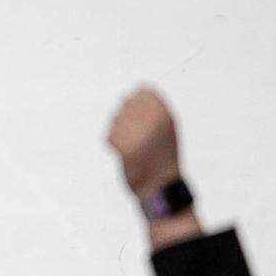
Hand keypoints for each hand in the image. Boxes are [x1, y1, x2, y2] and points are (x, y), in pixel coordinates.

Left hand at [107, 86, 181, 200]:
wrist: (161, 186)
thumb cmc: (163, 155)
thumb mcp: (166, 127)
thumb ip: (153, 107)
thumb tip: (138, 89)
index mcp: (167, 113)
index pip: (141, 90)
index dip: (138, 104)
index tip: (146, 121)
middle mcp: (154, 119)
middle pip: (125, 104)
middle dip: (127, 119)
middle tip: (141, 137)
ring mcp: (139, 131)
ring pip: (115, 120)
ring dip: (120, 133)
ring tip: (137, 148)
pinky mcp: (125, 145)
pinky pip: (109, 136)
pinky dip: (114, 146)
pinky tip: (128, 156)